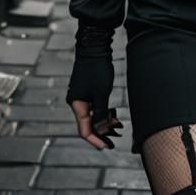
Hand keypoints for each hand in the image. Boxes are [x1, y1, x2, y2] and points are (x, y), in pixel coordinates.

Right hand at [65, 23, 123, 149]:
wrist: (94, 48)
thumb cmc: (96, 69)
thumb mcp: (101, 93)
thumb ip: (101, 113)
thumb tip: (102, 131)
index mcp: (77, 105)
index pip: (84, 130)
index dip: (96, 140)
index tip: (107, 147)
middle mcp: (77, 102)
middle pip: (88, 124)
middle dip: (102, 132)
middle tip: (116, 137)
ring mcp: (82, 96)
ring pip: (93, 116)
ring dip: (105, 122)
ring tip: (118, 125)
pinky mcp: (87, 91)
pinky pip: (95, 108)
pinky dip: (104, 113)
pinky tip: (114, 114)